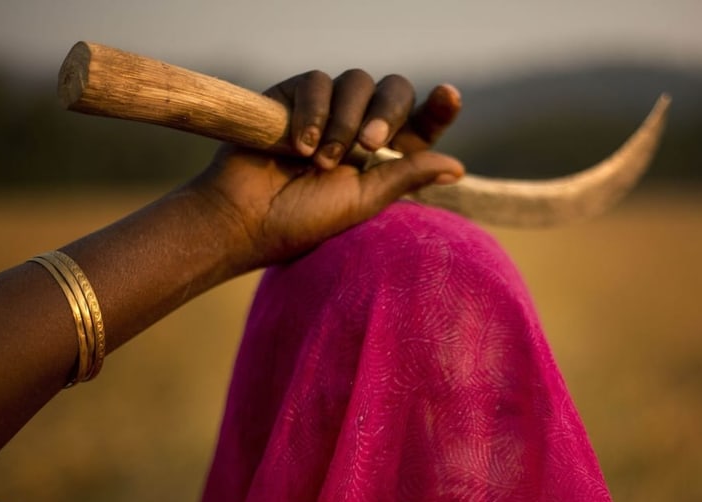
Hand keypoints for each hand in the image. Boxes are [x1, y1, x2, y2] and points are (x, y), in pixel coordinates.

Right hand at [188, 70, 463, 269]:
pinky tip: (299, 146)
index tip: (450, 95)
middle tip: (369, 145)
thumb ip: (406, 177)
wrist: (243, 219)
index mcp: (383, 156)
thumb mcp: (362, 202)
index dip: (437, 108)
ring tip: (320, 161)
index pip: (420, 124)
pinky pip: (317, 81)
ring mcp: (326, 109)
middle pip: (393, 91)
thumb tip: (457, 166)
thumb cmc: (302, 219)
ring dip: (343, 121)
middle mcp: (358, 126)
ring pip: (356, 82)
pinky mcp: (292, 96)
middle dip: (387, 112)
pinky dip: (313, 111)